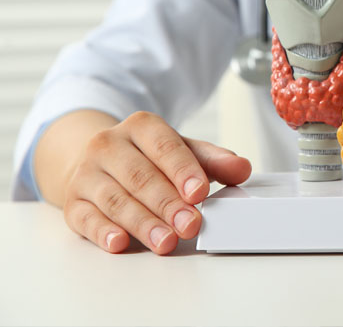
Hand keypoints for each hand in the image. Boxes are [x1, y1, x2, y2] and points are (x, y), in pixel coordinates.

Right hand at [63, 111, 251, 253]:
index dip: (183, 171)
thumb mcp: (181, 150)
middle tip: (191, 225)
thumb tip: (242, 168)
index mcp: (141, 126)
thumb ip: (212, 160)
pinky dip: (103, 232)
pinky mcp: (73, 203)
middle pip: (141, 177)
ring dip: (143, 223)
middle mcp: (109, 145)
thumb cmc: (146, 157)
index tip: (200, 192)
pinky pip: (86, 219)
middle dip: (168, 204)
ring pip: (116, 200)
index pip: (164, 147)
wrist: (96, 160)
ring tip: (166, 241)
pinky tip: (120, 243)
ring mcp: (87, 174)